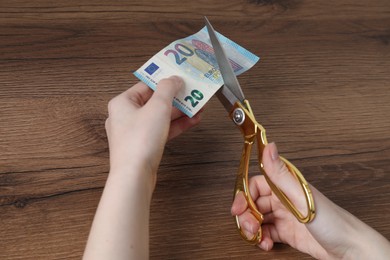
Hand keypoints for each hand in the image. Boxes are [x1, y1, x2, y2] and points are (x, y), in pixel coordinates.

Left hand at [84, 76, 201, 259]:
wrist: (135, 175)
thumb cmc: (140, 141)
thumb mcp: (158, 107)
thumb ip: (167, 89)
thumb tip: (174, 79)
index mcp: (122, 103)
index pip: (146, 85)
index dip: (165, 81)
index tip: (180, 78)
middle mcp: (125, 116)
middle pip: (154, 101)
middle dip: (176, 98)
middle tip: (193, 92)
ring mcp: (135, 133)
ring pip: (160, 117)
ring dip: (180, 112)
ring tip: (198, 106)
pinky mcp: (144, 146)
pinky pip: (162, 130)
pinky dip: (176, 125)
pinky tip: (192, 120)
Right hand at [232, 143, 389, 258]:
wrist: (349, 249)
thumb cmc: (331, 220)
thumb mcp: (300, 195)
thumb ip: (280, 172)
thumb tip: (269, 146)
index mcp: (286, 186)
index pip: (256, 185)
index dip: (243, 195)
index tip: (238, 207)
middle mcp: (283, 199)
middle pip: (254, 203)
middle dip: (246, 215)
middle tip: (250, 226)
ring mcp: (285, 216)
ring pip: (258, 218)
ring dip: (252, 228)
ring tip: (257, 236)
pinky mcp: (287, 232)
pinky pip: (266, 232)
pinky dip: (262, 238)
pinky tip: (266, 243)